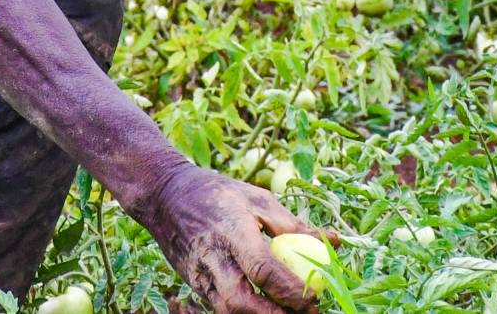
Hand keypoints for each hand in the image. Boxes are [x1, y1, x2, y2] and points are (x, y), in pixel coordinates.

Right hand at [135, 161, 328, 313]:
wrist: (164, 196)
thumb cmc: (217, 194)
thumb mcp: (257, 199)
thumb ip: (293, 225)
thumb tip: (332, 242)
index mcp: (231, 229)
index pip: (262, 269)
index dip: (290, 289)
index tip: (314, 297)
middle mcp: (212, 255)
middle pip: (241, 301)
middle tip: (303, 313)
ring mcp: (199, 273)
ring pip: (227, 310)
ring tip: (286, 312)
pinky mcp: (194, 283)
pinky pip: (220, 306)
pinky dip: (244, 311)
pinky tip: (264, 307)